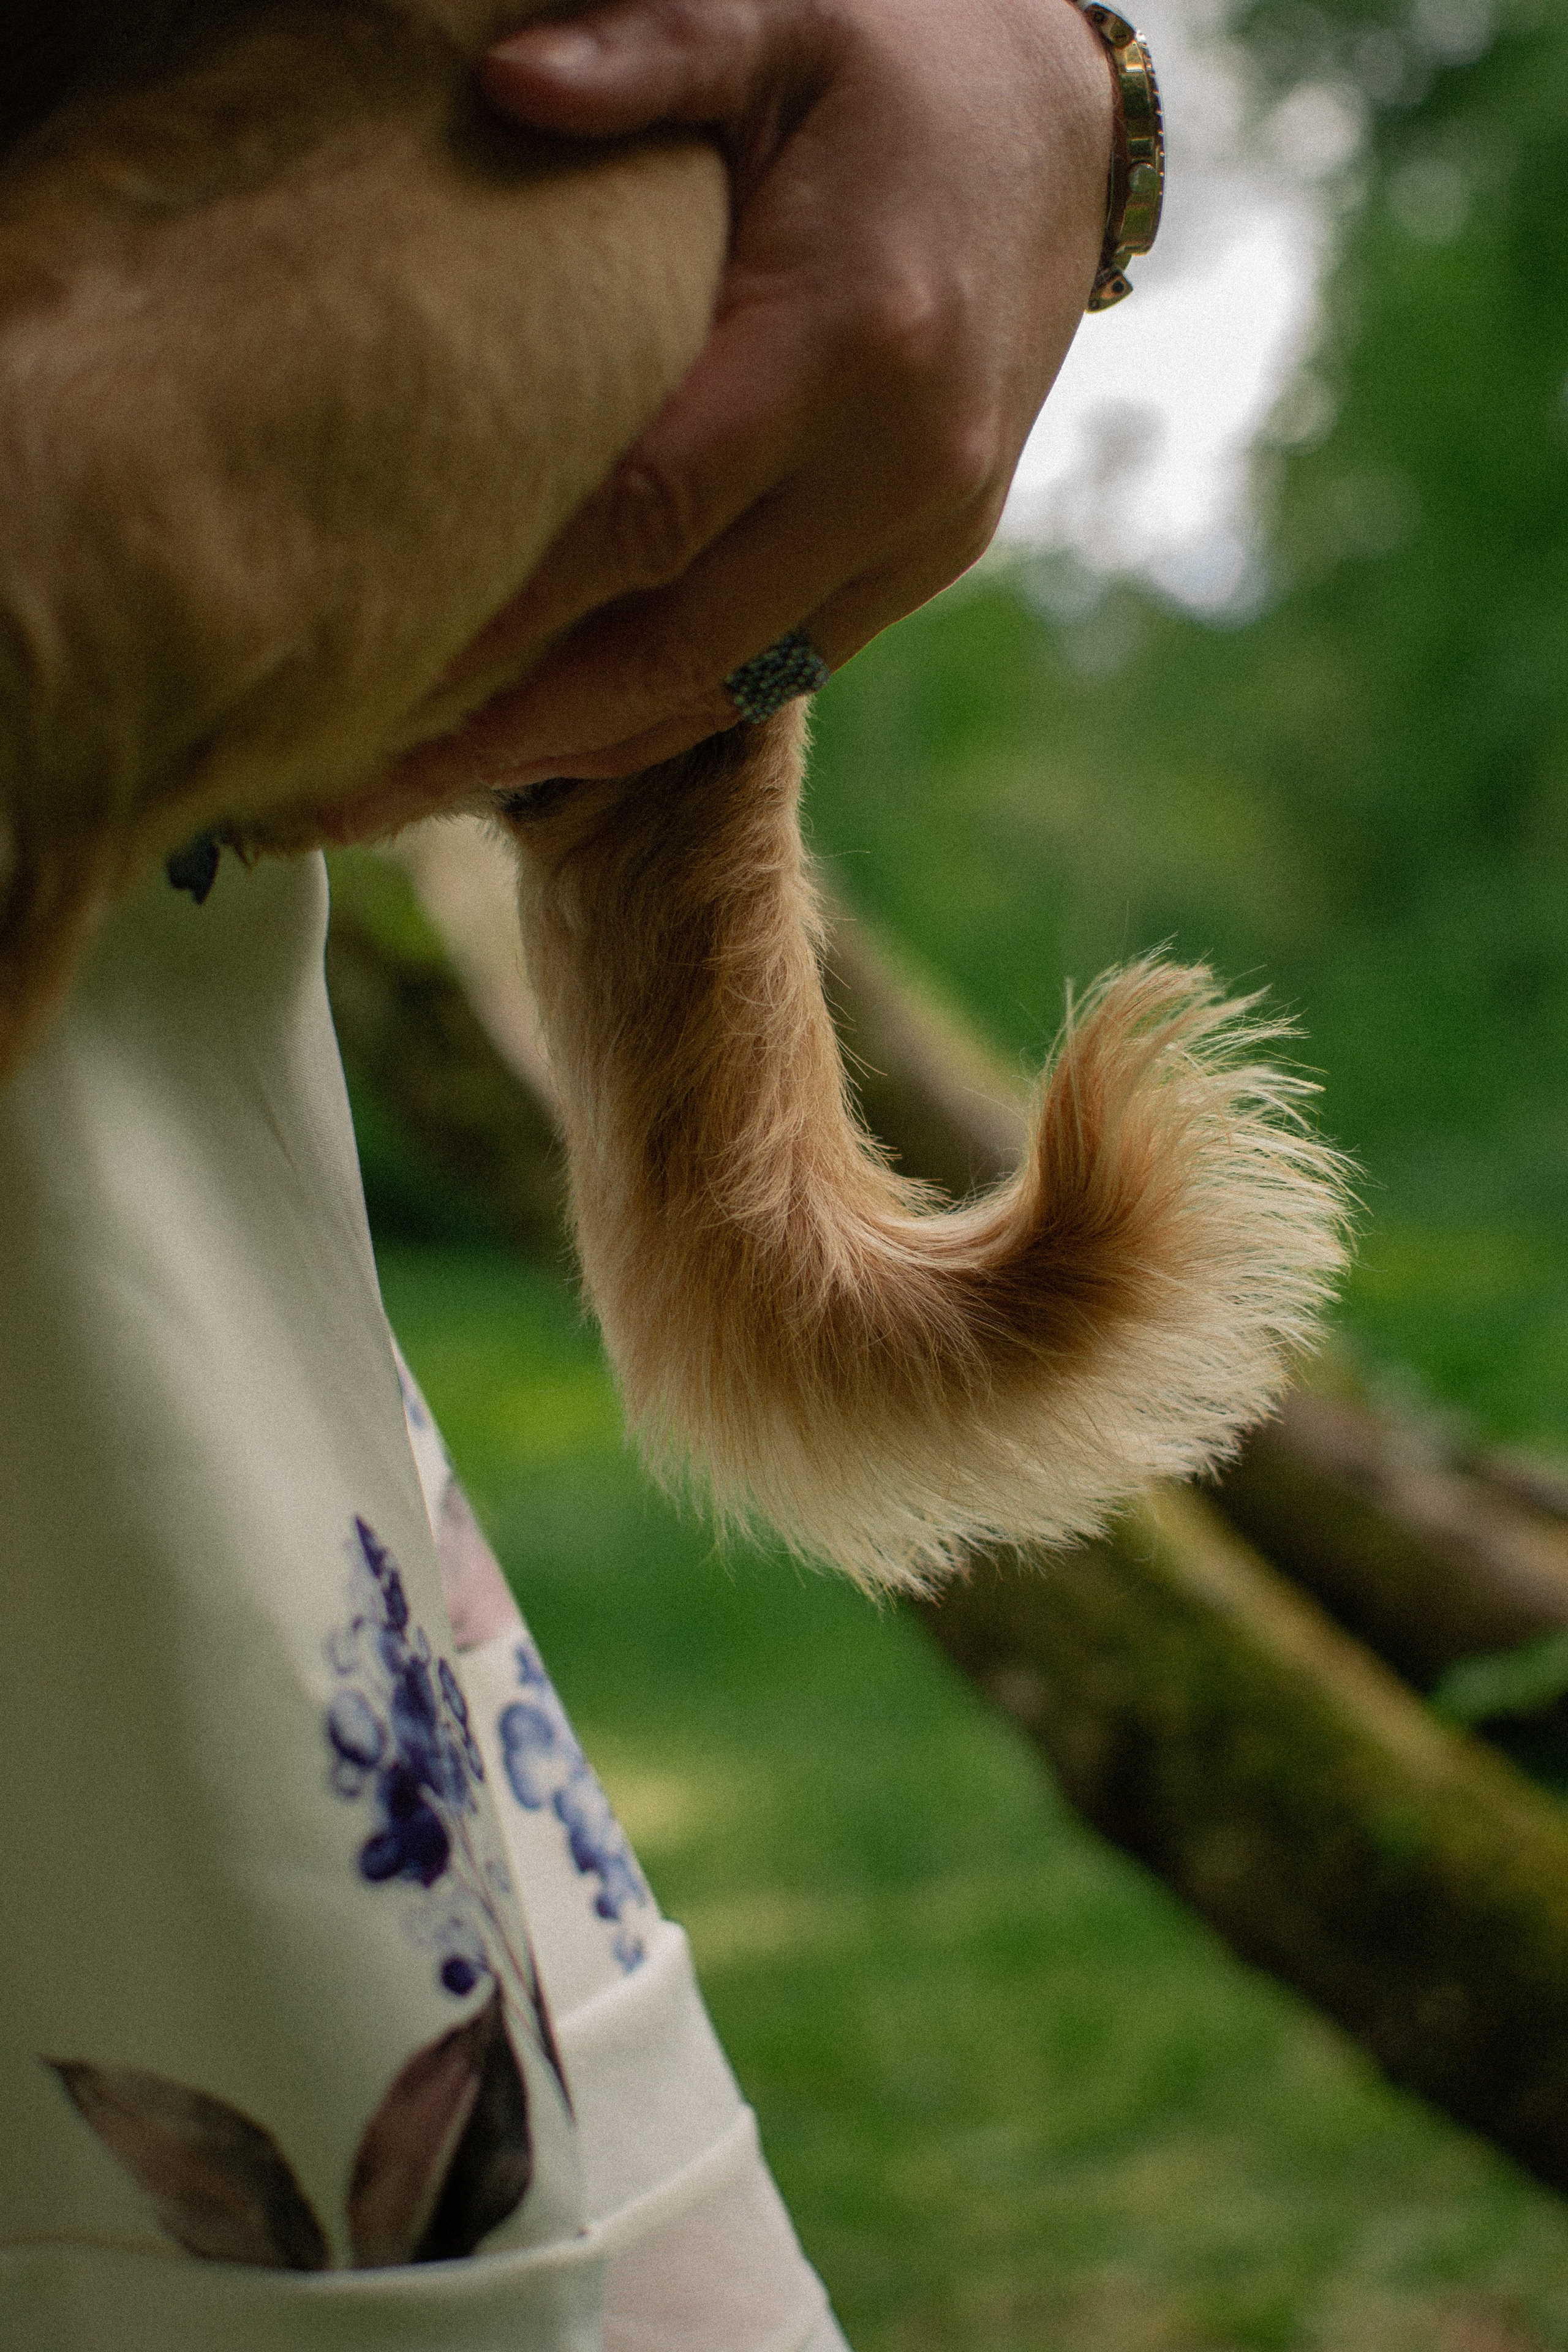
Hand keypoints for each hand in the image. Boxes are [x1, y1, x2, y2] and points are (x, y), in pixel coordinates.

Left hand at [396, 0, 1111, 795]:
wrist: (1060, 125)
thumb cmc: (896, 57)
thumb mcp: (777, 17)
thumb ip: (650, 49)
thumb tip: (504, 81)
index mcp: (852, 345)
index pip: (645, 518)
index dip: (507, 609)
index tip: (373, 663)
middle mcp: (900, 470)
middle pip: (675, 647)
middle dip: (512, 729)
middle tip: (359, 784)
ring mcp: (927, 534)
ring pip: (727, 687)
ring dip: (576, 748)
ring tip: (428, 786)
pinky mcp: (931, 558)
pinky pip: (778, 672)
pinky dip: (661, 714)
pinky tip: (553, 738)